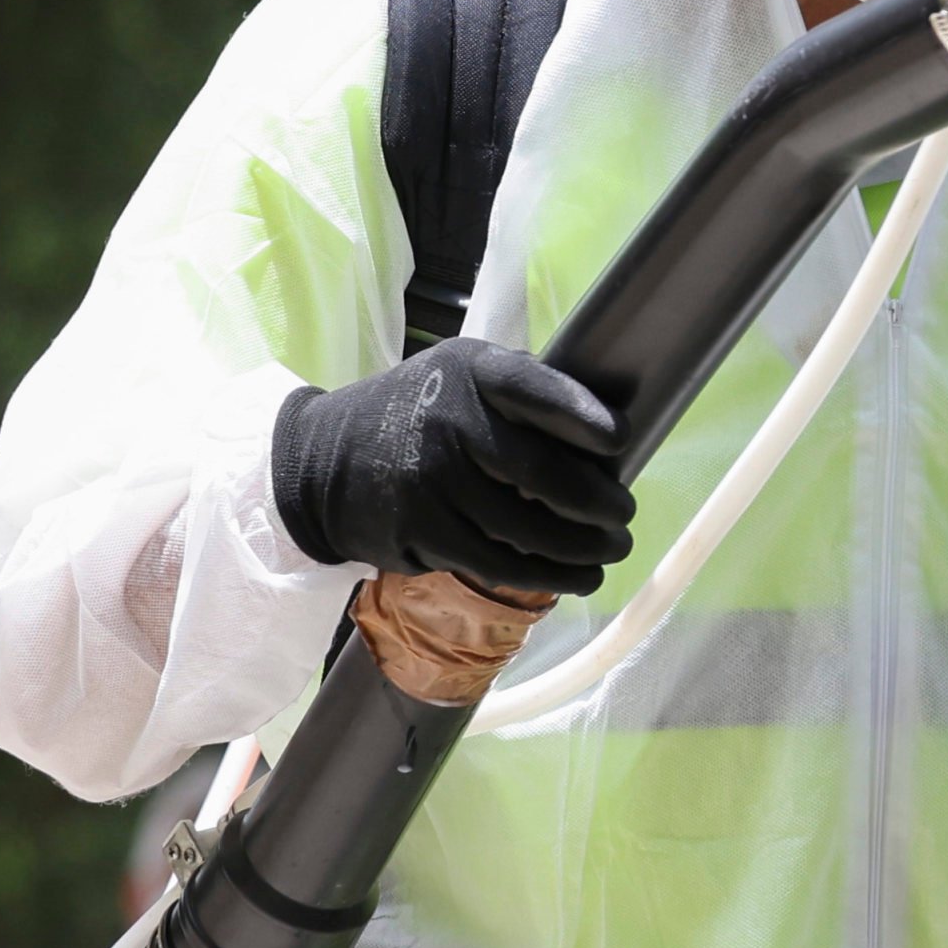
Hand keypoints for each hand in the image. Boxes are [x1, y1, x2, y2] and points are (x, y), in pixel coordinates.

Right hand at [270, 341, 635, 596]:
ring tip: (610, 553)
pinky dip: (541, 574)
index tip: (621, 440)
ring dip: (579, 549)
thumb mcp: (462, 375)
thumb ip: (523, 394)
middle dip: (595, 502)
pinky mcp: (418, 532)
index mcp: (470, 371)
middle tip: (625, 516)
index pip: (533, 389)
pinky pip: (493, 561)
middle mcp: (447, 423)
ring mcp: (429, 482)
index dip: (581, 415)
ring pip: (521, 528)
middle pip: (538, 471)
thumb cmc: (419, 412)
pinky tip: (573, 576)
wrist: (322, 460)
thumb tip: (605, 438)